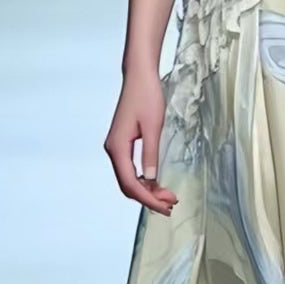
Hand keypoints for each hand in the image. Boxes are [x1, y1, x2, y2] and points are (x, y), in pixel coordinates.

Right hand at [104, 67, 178, 213]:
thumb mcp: (153, 126)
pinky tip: (157, 183)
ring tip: (168, 196)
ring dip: (147, 190)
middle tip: (171, 204)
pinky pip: (130, 169)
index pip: (130, 183)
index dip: (148, 198)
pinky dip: (144, 179)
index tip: (165, 206)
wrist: (139, 76)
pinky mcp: (123, 144)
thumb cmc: (147, 96)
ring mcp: (116, 147)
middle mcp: (113, 150)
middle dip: (148, 198)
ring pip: (129, 178)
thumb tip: (150, 180)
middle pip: (127, 185)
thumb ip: (151, 154)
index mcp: (118, 147)